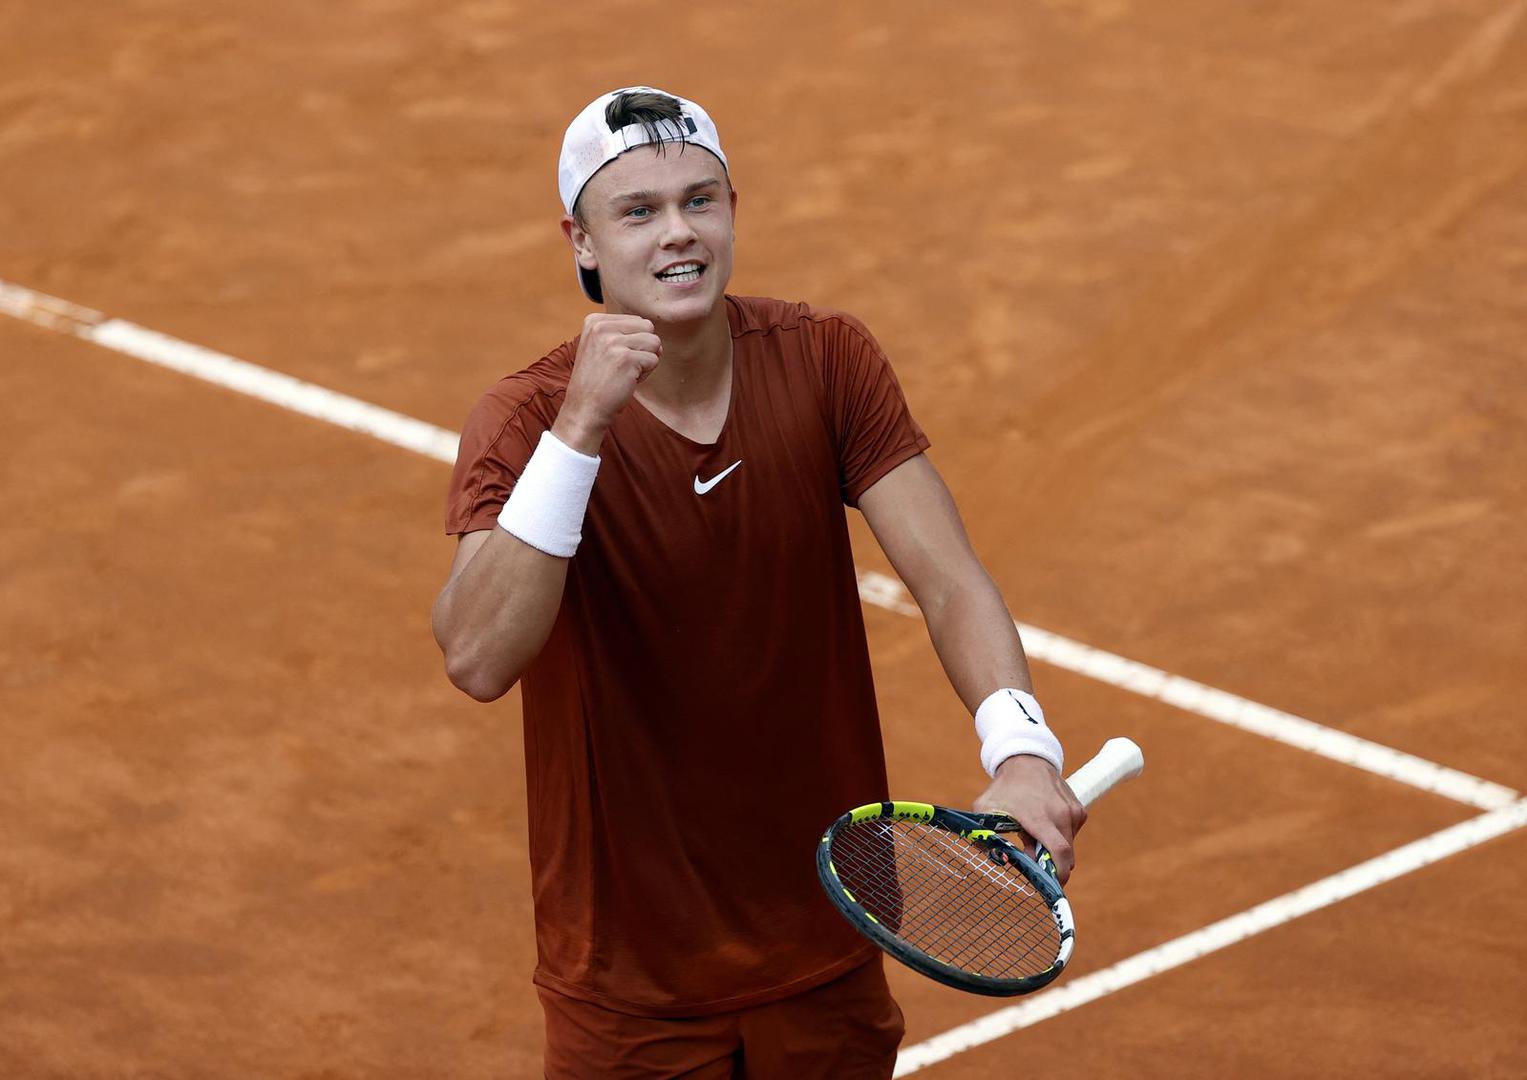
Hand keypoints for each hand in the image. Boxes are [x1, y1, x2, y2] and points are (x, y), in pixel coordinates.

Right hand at [553, 313, 662, 453]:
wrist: (585, 408)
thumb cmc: (597, 380)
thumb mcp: (599, 345)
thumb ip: (620, 330)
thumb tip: (651, 325)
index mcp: (595, 321)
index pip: (637, 320)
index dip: (634, 342)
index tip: (615, 357)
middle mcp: (602, 327)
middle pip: (648, 328)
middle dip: (643, 348)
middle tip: (623, 366)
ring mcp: (613, 342)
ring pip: (654, 343)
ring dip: (645, 361)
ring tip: (626, 373)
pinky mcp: (626, 358)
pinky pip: (654, 360)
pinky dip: (645, 374)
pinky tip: (627, 381)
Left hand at [972, 754, 1086, 884]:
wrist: (1026, 760)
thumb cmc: (1004, 788)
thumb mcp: (984, 809)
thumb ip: (985, 835)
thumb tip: (997, 860)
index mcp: (1040, 817)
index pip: (1059, 852)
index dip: (1058, 874)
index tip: (1051, 885)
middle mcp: (1061, 815)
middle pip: (1065, 855)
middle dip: (1050, 864)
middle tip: (1031, 857)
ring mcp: (1073, 812)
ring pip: (1068, 845)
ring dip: (1053, 848)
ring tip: (1033, 833)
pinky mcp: (1079, 810)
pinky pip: (1072, 834)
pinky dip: (1060, 836)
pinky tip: (1045, 823)